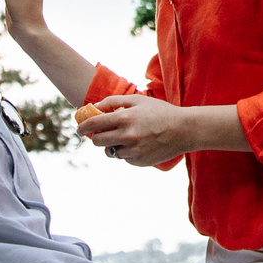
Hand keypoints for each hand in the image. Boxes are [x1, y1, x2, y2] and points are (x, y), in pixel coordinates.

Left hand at [75, 95, 247, 166]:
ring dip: (112, 145)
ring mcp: (132, 151)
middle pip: (97, 141)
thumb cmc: (160, 112)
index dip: (82, 127)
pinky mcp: (138, 162)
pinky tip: (138, 144)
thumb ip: (114, 101)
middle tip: (99, 133)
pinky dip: (126, 152)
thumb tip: (95, 107)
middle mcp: (126, 136)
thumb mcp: (138, 100)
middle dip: (95, 137)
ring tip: (125, 137)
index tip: (78, 129)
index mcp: (124, 118)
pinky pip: (123, 158)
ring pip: (110, 151)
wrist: (184, 130)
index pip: (94, 124)